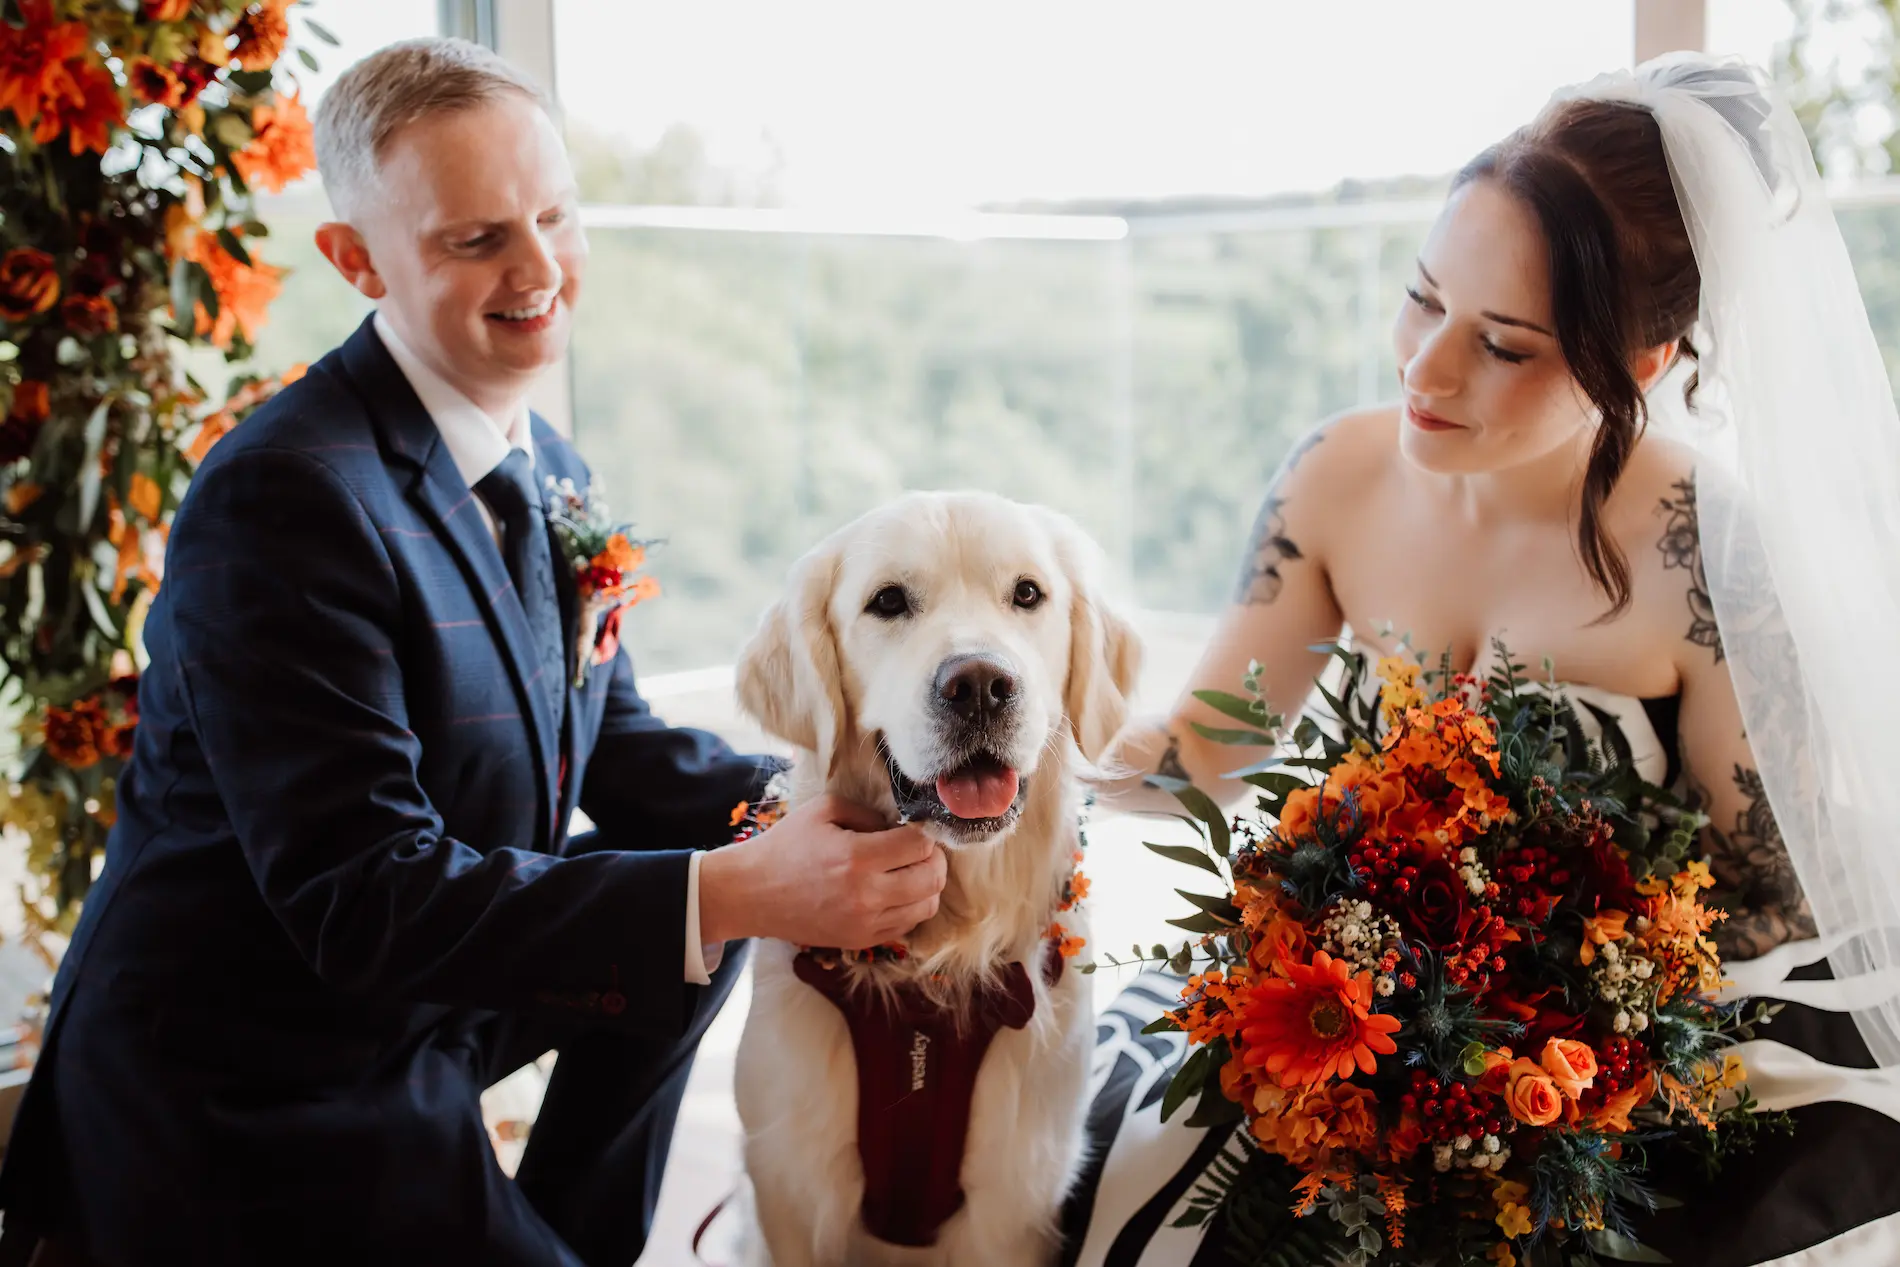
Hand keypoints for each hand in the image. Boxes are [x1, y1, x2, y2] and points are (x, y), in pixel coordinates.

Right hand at [698, 794, 944, 948]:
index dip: (925, 834)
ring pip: (927, 906)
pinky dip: (911, 907)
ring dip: (928, 886)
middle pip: (932, 878)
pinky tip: (895, 892)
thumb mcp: (824, 810)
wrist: (752, 893)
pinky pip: (907, 926)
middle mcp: (866, 895)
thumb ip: (869, 813)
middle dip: (934, 859)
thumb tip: (901, 826)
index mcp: (857, 857)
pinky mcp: (861, 941)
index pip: (921, 846)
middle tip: (919, 849)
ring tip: (910, 871)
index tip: (914, 829)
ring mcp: (865, 923)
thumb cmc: (786, 846)